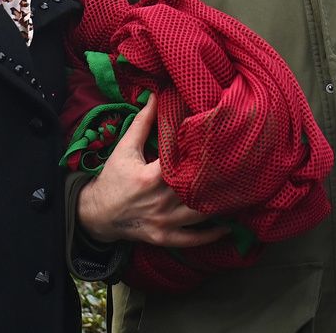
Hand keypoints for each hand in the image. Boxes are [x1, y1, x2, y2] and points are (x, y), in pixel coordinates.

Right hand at [75, 93, 229, 247]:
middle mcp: (160, 201)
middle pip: (195, 190)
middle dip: (215, 181)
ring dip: (218, 206)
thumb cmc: (113, 177)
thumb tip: (156, 95)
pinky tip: (227, 227)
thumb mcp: (125, 148)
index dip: (200, 155)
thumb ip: (142, 122)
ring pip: (199, 215)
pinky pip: (192, 240)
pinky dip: (210, 235)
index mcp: (150, 177)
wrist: (97, 213)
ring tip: (236, 194)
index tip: (218, 146)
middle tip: (237, 169)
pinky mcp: (164, 238)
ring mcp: (164, 222)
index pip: (182, 164)